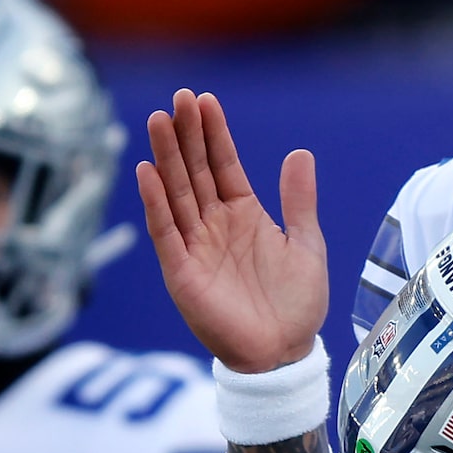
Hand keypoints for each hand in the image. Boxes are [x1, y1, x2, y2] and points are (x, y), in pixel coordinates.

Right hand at [135, 89, 328, 375]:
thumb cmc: (297, 305)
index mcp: (243, 215)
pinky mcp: (182, 273)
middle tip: (177, 98)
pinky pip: (165, 233)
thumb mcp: (306, 245)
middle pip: (194, 171)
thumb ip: (299, 202)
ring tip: (158, 121)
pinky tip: (147, 172)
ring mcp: (195, 247)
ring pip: (176, 194)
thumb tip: (299, 153)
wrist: (285, 353)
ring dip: (166, 158)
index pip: (223, 164)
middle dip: (186, 135)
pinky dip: (155, 203)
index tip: (204, 99)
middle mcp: (214, 226)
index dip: (214, 133)